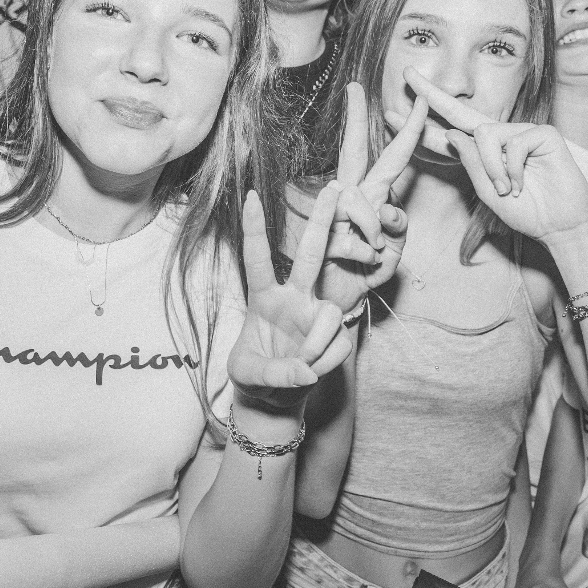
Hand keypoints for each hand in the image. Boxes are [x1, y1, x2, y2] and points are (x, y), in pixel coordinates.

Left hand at [228, 188, 354, 412]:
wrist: (274, 398)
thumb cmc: (254, 376)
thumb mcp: (249, 374)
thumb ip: (274, 372)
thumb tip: (306, 371)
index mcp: (262, 298)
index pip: (258, 260)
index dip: (254, 230)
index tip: (250, 196)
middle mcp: (293, 297)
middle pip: (310, 253)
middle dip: (321, 221)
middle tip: (335, 188)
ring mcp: (316, 313)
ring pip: (330, 315)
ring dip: (317, 344)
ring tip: (302, 367)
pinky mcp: (335, 334)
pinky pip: (339, 343)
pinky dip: (325, 362)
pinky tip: (312, 371)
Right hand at [315, 84, 425, 313]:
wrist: (339, 305)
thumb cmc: (365, 272)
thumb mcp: (392, 250)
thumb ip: (396, 227)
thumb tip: (388, 211)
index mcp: (370, 196)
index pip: (389, 158)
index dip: (407, 131)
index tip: (418, 100)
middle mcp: (349, 198)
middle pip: (356, 153)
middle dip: (359, 120)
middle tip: (362, 88)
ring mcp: (332, 216)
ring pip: (359, 203)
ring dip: (376, 233)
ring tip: (375, 253)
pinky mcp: (323, 241)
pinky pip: (357, 242)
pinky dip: (369, 261)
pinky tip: (361, 268)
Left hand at [407, 68, 587, 244]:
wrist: (561, 225)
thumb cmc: (527, 210)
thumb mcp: (488, 192)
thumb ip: (471, 164)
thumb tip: (451, 132)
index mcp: (484, 152)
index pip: (448, 133)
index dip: (421, 125)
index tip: (391, 113)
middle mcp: (500, 136)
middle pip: (460, 112)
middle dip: (432, 95)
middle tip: (407, 74)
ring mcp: (521, 131)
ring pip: (484, 133)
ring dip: (491, 168)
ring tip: (507, 189)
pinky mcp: (542, 133)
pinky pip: (512, 143)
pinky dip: (513, 169)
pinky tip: (523, 183)